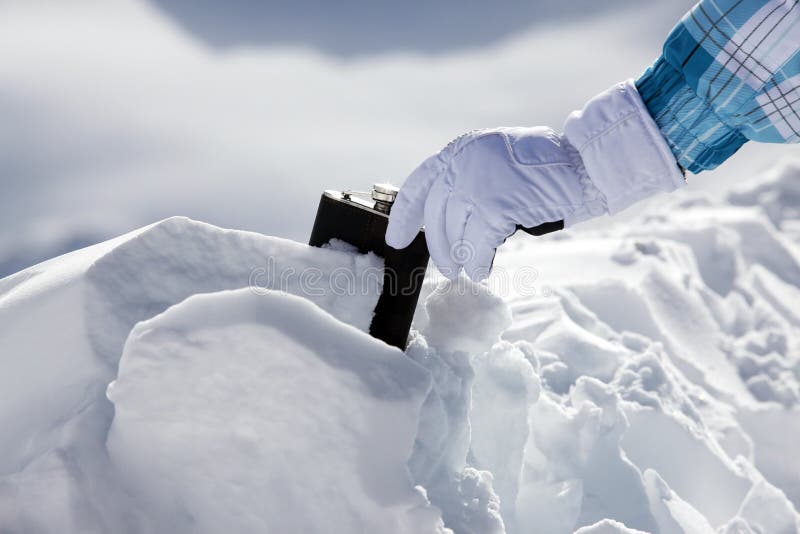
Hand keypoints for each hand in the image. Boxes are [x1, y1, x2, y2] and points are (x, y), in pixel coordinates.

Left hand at [385, 127, 585, 280]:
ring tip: (467, 271)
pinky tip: (482, 270)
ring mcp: (478, 183)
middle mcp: (464, 162)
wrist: (585, 165)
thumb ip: (471, 179)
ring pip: (455, 232)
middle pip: (436, 215)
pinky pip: (478, 245)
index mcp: (463, 149)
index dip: (405, 215)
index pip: (420, 183)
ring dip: (460, 257)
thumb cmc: (548, 169)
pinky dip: (478, 262)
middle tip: (445, 268)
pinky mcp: (495, 205)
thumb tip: (445, 219)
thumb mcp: (498, 162)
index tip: (396, 238)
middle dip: (438, 246)